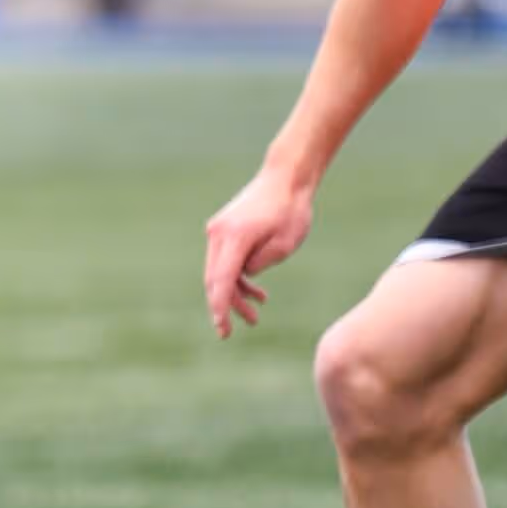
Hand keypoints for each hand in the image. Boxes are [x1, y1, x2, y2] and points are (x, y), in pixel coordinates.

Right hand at [202, 168, 314, 338]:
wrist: (285, 176)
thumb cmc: (291, 209)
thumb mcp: (285, 245)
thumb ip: (260, 265)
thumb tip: (243, 276)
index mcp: (235, 238)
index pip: (221, 281)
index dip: (220, 309)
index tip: (222, 329)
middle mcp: (219, 234)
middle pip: (215, 280)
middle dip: (225, 306)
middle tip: (233, 330)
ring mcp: (217, 231)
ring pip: (218, 272)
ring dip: (233, 293)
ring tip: (255, 312)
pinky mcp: (222, 230)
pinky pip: (224, 261)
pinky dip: (236, 277)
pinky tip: (256, 292)